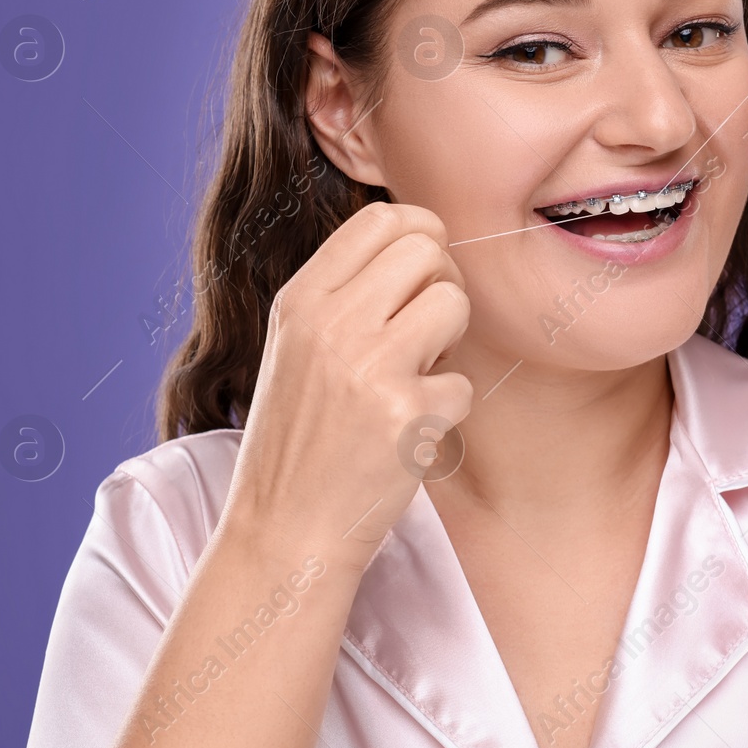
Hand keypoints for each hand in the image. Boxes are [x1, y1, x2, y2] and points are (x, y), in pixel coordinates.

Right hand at [218, 202, 474, 574]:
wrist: (283, 530)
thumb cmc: (301, 437)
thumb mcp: (297, 346)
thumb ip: (345, 294)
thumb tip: (423, 241)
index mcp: (301, 300)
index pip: (382, 218)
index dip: (421, 233)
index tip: (425, 270)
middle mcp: (331, 323)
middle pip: (428, 250)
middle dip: (442, 285)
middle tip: (428, 330)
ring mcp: (369, 367)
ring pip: (454, 303)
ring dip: (451, 342)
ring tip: (418, 375)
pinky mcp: (406, 416)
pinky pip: (463, 383)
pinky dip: (447, 410)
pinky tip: (410, 431)